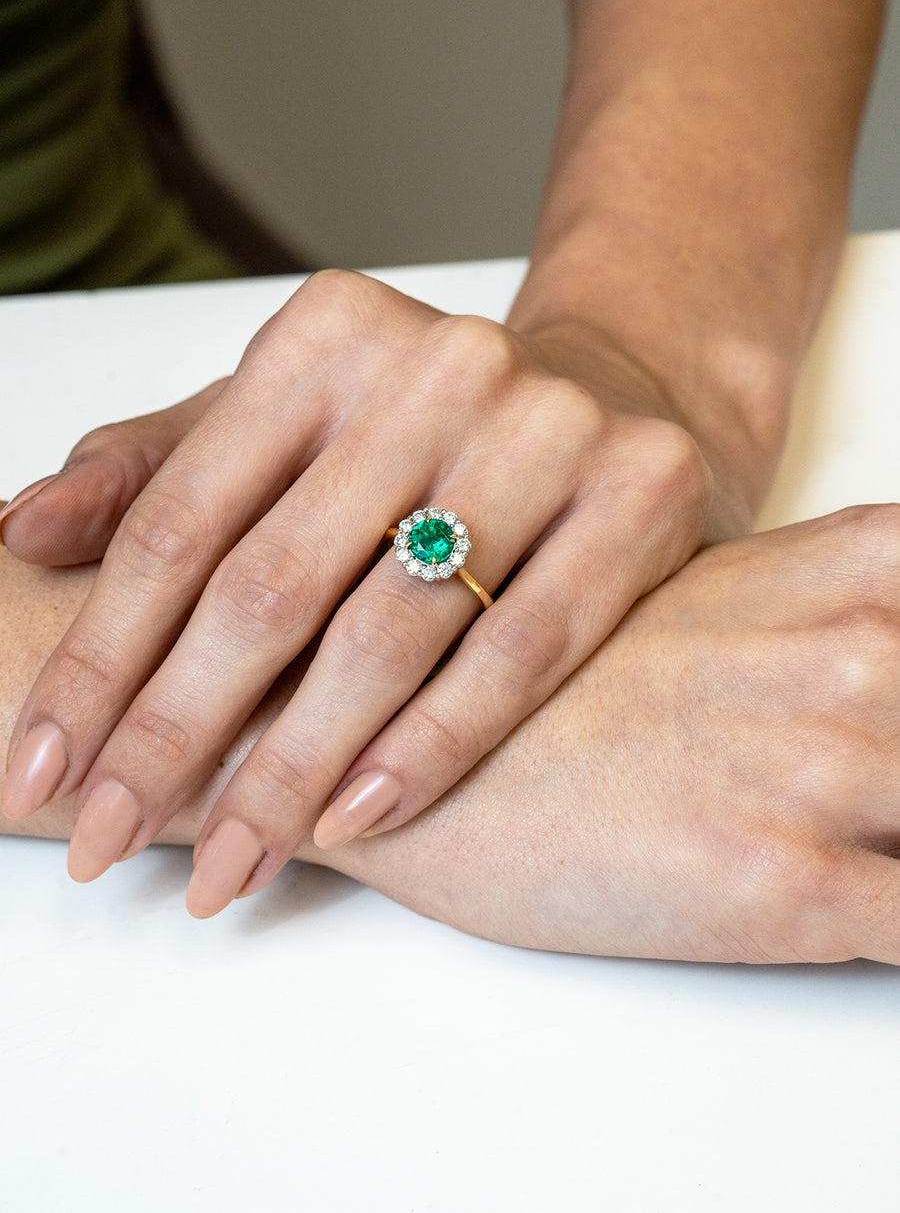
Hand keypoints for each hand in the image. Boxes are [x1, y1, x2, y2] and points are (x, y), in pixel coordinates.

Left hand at [2, 270, 718, 916]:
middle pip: (274, 585)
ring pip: (389, 632)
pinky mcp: (641, 491)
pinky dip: (430, 746)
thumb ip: (156, 472)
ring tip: (231, 861)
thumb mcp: (279, 424)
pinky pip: (518, 650)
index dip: (100, 658)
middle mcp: (438, 363)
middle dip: (177, 733)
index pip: (181, 520)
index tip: (44, 768)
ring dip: (293, 769)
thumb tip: (24, 532)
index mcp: (325, 335)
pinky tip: (355, 817)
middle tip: (112, 839)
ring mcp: (550, 425)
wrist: (609, 393)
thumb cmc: (417, 427)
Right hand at [321, 505, 899, 963]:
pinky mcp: (791, 885)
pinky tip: (871, 913)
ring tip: (865, 832)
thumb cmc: (560, 675)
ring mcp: (835, 767)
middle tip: (882, 777)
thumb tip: (897, 668)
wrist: (422, 744)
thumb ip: (854, 612)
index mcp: (861, 569)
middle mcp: (866, 655)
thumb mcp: (725, 597)